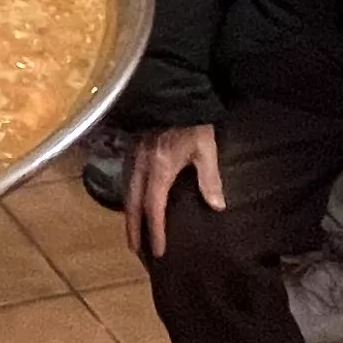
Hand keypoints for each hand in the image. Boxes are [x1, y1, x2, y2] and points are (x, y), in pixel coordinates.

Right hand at [122, 124, 223, 260]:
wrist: (170, 91)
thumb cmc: (190, 120)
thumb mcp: (205, 147)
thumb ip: (209, 178)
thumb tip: (217, 206)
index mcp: (159, 169)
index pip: (154, 208)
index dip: (155, 231)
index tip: (158, 251)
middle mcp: (141, 166)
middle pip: (133, 205)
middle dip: (133, 229)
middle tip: (135, 250)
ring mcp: (132, 156)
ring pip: (126, 192)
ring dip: (128, 214)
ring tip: (132, 231)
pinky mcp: (130, 148)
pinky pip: (125, 179)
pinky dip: (128, 196)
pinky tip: (132, 201)